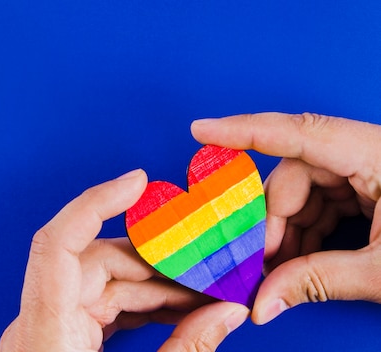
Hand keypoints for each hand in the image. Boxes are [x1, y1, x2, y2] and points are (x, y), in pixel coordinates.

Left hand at [0, 169, 248, 350]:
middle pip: (94, 263)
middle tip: (209, 266)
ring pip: (100, 282)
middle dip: (156, 262)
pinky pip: (99, 306)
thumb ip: (187, 351)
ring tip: (203, 292)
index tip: (138, 182)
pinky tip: (177, 310)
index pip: (56, 245)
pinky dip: (138, 304)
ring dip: (153, 284)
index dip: (95, 203)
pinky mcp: (58, 338)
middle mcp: (36, 322)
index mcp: (43, 334)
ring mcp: (45, 329)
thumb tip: (228, 310)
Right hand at [191, 112, 380, 324]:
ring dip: (290, 231)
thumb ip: (316, 281)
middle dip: (273, 219)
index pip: (298, 133)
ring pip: (309, 191)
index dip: (244, 131)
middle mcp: (373, 154)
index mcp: (380, 155)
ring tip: (281, 271)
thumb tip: (261, 303)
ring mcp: (375, 171)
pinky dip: (310, 232)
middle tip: (258, 262)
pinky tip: (302, 261)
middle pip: (298, 173)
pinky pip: (327, 203)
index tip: (201, 130)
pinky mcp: (376, 189)